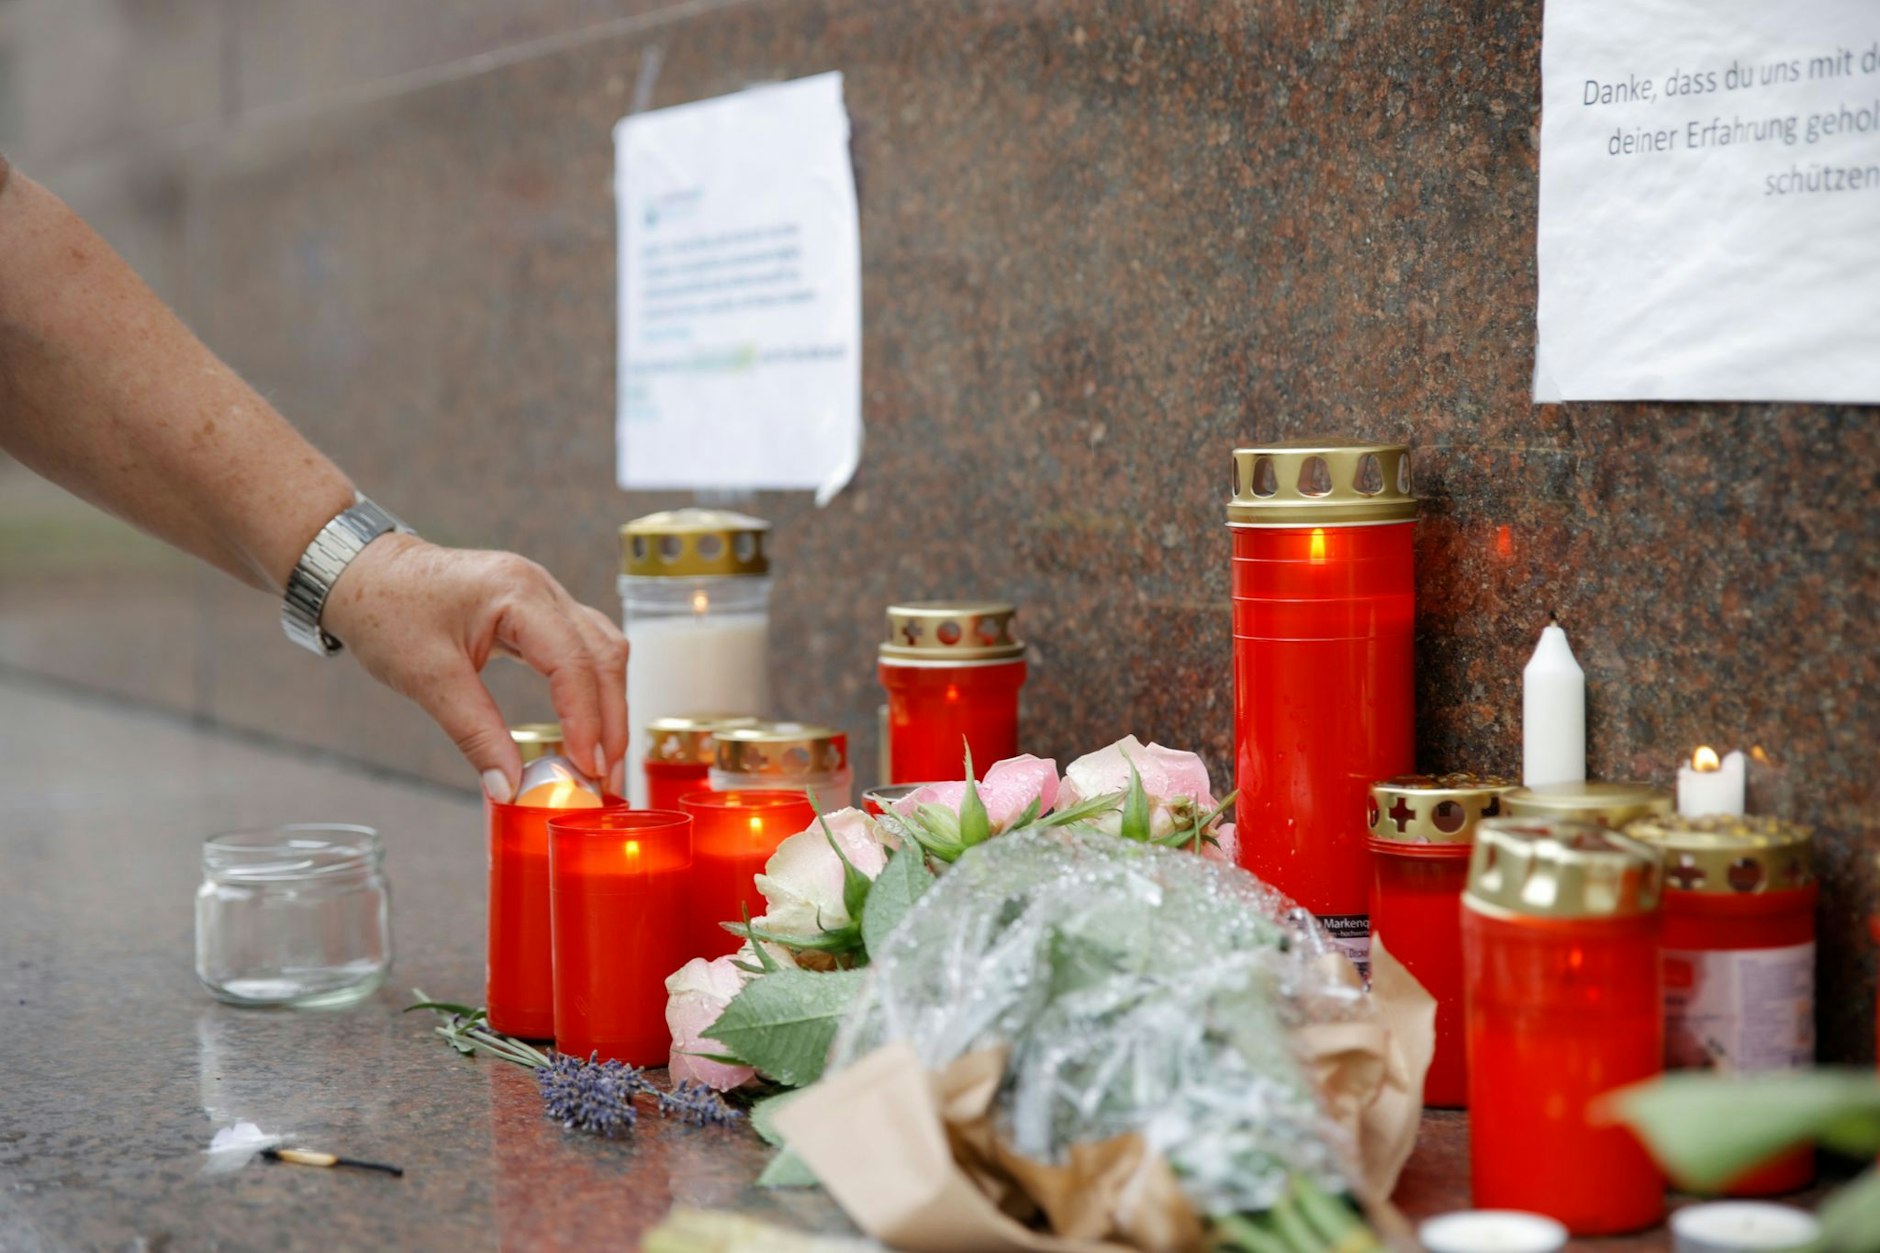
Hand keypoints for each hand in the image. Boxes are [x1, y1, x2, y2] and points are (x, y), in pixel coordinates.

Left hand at [319, 534, 627, 800]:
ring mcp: (545, 595)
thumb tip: (510, 787)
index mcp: (518, 594)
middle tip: (606, 778)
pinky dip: (593, 687)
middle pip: (604, 657)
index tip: (587, 770)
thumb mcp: (427, 678)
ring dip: (610, 704)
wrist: (363, 573)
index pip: (573, 663)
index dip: (586, 721)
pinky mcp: (538, 610)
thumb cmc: (386, 614)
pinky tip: (588, 722)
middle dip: (610, 721)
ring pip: (603, 650)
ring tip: (603, 758)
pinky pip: (584, 647)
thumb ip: (475, 733)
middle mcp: (542, 588)